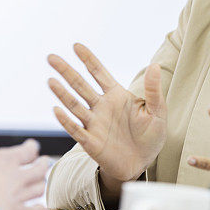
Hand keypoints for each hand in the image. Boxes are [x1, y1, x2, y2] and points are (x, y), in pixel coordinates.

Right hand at [0, 138, 47, 209]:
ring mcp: (21, 196)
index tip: (33, 146)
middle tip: (46, 162)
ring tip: (42, 183)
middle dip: (43, 165)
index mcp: (7, 162)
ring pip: (39, 189)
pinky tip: (40, 209)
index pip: (27, 151)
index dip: (31, 147)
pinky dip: (39, 209)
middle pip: (39, 169)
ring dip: (41, 185)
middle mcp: (19, 178)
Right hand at [47, 43, 167, 187]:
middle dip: (66, 71)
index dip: (88, 59)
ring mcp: (94, 123)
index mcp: (116, 95)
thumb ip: (154, 90)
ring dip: (62, 93)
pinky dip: (66, 121)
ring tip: (51, 80)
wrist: (142, 163)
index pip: (99, 73)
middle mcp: (101, 106)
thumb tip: (154, 65)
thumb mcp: (157, 111)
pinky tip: (57, 110)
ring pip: (75, 105)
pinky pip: (76, 130)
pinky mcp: (91, 142)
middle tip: (51, 57)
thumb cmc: (150, 135)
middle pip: (80, 85)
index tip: (76, 46)